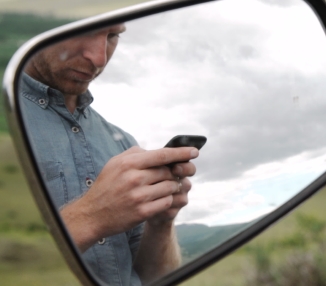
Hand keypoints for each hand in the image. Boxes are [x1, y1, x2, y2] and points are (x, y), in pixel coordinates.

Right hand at [60, 146, 197, 251]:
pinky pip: (167, 202)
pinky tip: (160, 199)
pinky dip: (167, 200)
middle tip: (175, 175)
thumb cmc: (106, 186)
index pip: (162, 155)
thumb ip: (136, 153)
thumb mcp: (115, 163)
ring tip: (165, 187)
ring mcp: (139, 196)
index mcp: (129, 163)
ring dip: (172, 187)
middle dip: (174, 173)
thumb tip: (157, 150)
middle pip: (169, 172)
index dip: (181, 153)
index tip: (195, 152)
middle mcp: (134, 178)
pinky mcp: (142, 212)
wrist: (92, 215)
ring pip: (170, 187)